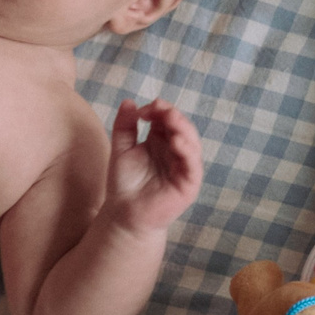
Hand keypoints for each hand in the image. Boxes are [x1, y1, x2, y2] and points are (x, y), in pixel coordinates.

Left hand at [102, 100, 202, 233]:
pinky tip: (176, 141)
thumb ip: (124, 126)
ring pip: (191, 142)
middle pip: (182, 128)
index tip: (144, 109)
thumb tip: (129, 101)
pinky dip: (187, 151)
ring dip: (183, 128)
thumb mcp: (121, 149)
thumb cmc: (124, 183)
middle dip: (173, 115)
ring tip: (170, 118)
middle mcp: (175, 151)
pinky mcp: (189, 183)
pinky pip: (193, 164)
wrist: (124, 213)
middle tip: (160, 108)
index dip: (158, 110)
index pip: (167, 120)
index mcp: (161, 141)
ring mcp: (184, 167)